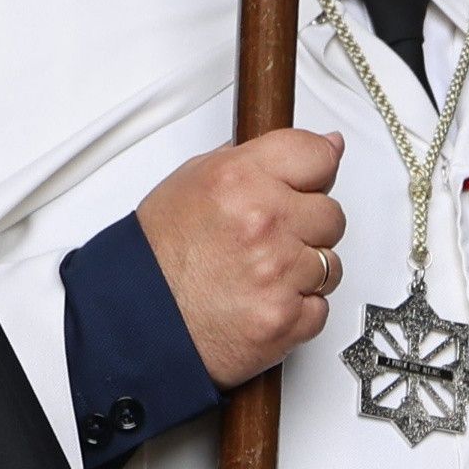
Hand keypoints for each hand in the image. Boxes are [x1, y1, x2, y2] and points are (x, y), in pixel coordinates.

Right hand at [136, 130, 346, 389]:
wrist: (136, 321)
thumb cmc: (159, 255)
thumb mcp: (195, 180)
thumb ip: (262, 158)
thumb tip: (323, 147)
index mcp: (240, 180)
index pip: (319, 156)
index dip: (316, 172)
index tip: (311, 182)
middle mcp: (264, 222)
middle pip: (331, 215)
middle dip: (307, 226)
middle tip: (270, 238)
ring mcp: (278, 273)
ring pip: (331, 264)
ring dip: (304, 271)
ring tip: (262, 273)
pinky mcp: (285, 319)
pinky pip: (320, 308)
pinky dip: (298, 309)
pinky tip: (264, 300)